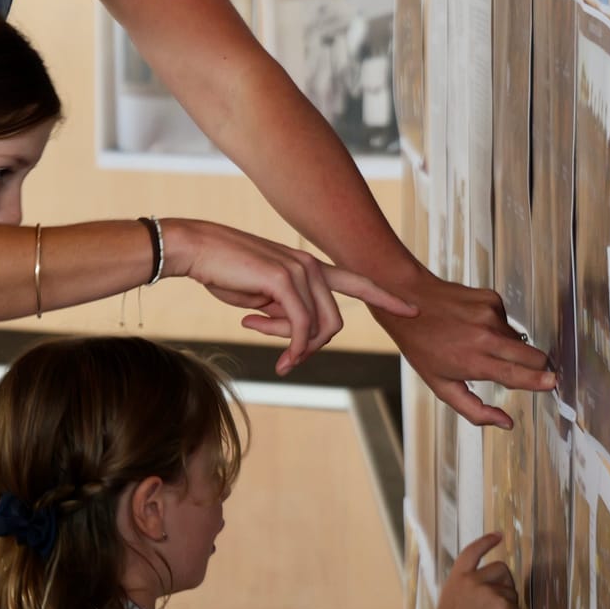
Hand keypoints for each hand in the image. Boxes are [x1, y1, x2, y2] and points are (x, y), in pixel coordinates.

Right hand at [161, 220, 416, 374]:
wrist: (196, 250)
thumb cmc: (224, 272)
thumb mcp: (260, 300)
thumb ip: (284, 313)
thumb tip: (296, 336)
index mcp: (309, 267)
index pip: (357, 281)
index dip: (385, 296)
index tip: (412, 308)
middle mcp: (311, 265)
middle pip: (333, 323)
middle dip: (310, 347)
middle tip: (283, 358)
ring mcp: (300, 269)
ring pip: (317, 327)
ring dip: (294, 347)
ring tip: (258, 335)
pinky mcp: (284, 278)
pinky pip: (301, 326)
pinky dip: (294, 348)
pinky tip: (281, 358)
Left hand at [377, 266, 554, 429]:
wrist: (410, 300)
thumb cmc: (422, 345)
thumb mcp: (441, 386)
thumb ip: (475, 410)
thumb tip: (506, 423)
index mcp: (473, 360)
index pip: (517, 374)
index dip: (539, 381)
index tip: (554, 383)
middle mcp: (485, 335)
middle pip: (533, 355)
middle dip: (536, 367)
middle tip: (527, 372)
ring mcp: (489, 313)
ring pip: (520, 340)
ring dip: (509, 348)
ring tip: (479, 345)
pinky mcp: (492, 298)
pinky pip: (508, 321)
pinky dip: (498, 328)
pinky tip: (475, 326)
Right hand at [427, 533, 520, 608]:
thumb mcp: (451, 606)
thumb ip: (466, 592)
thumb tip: (488, 593)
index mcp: (456, 580)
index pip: (471, 552)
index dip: (486, 542)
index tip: (497, 535)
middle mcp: (471, 580)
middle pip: (501, 568)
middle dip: (507, 584)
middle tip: (505, 604)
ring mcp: (487, 590)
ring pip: (511, 592)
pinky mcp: (502, 603)